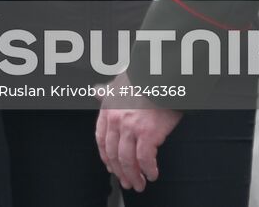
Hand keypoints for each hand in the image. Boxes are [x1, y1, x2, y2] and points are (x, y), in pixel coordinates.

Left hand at [95, 75, 183, 192]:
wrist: (161, 74)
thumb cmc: (144, 78)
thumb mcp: (120, 82)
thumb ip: (108, 91)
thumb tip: (97, 91)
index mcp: (108, 110)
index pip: (101, 140)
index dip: (106, 157)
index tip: (111, 168)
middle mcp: (116, 120)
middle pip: (113, 154)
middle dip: (120, 172)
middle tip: (128, 183)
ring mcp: (130, 127)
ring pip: (127, 160)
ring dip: (134, 176)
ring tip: (140, 184)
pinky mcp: (147, 133)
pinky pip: (145, 159)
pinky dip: (148, 170)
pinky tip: (153, 174)